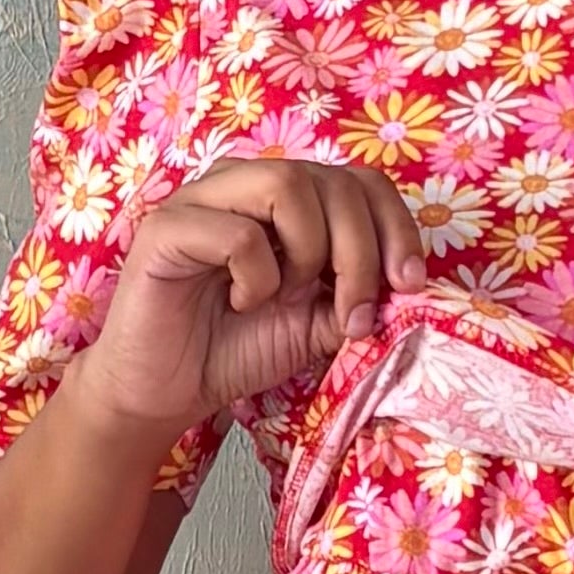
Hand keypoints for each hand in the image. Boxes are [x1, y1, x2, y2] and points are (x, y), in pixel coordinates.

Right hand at [74, 149, 425, 439]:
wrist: (165, 392)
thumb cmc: (235, 349)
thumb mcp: (317, 323)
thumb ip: (356, 294)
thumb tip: (405, 283)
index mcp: (288, 200)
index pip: (361, 181)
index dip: (395, 227)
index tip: (408, 286)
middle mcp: (248, 184)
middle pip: (332, 182)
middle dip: (361, 255)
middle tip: (353, 317)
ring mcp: (204, 198)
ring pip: (287, 186)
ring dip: (310, 254)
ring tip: (289, 299)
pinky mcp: (167, 227)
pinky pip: (239, 233)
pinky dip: (256, 278)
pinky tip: (240, 303)